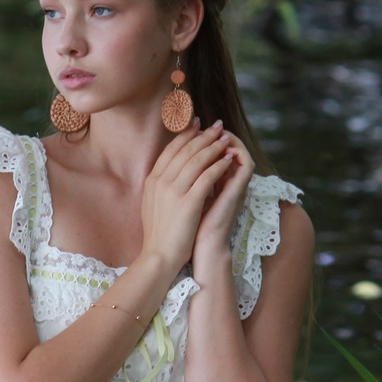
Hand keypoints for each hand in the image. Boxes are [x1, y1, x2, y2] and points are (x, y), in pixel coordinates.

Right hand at [138, 119, 231, 280]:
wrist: (159, 256)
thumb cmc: (159, 234)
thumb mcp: (153, 204)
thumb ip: (161, 186)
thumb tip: (170, 172)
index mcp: (152, 180)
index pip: (171, 150)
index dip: (186, 135)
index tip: (198, 125)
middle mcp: (161, 181)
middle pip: (185, 150)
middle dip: (204, 135)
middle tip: (217, 126)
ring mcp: (174, 191)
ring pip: (197, 159)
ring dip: (214, 146)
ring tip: (226, 139)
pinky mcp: (189, 202)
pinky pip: (207, 176)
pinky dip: (219, 164)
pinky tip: (229, 159)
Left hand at [190, 128, 255, 290]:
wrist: (197, 248)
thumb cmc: (186, 228)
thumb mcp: (179, 197)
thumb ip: (179, 180)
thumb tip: (167, 163)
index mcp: (211, 182)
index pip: (208, 152)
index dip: (197, 138)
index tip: (184, 128)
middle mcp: (225, 182)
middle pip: (223, 147)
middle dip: (209, 133)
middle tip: (197, 121)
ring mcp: (235, 186)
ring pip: (237, 151)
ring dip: (223, 138)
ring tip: (208, 128)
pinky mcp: (241, 190)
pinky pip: (245, 163)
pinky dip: (236, 150)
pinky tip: (219, 144)